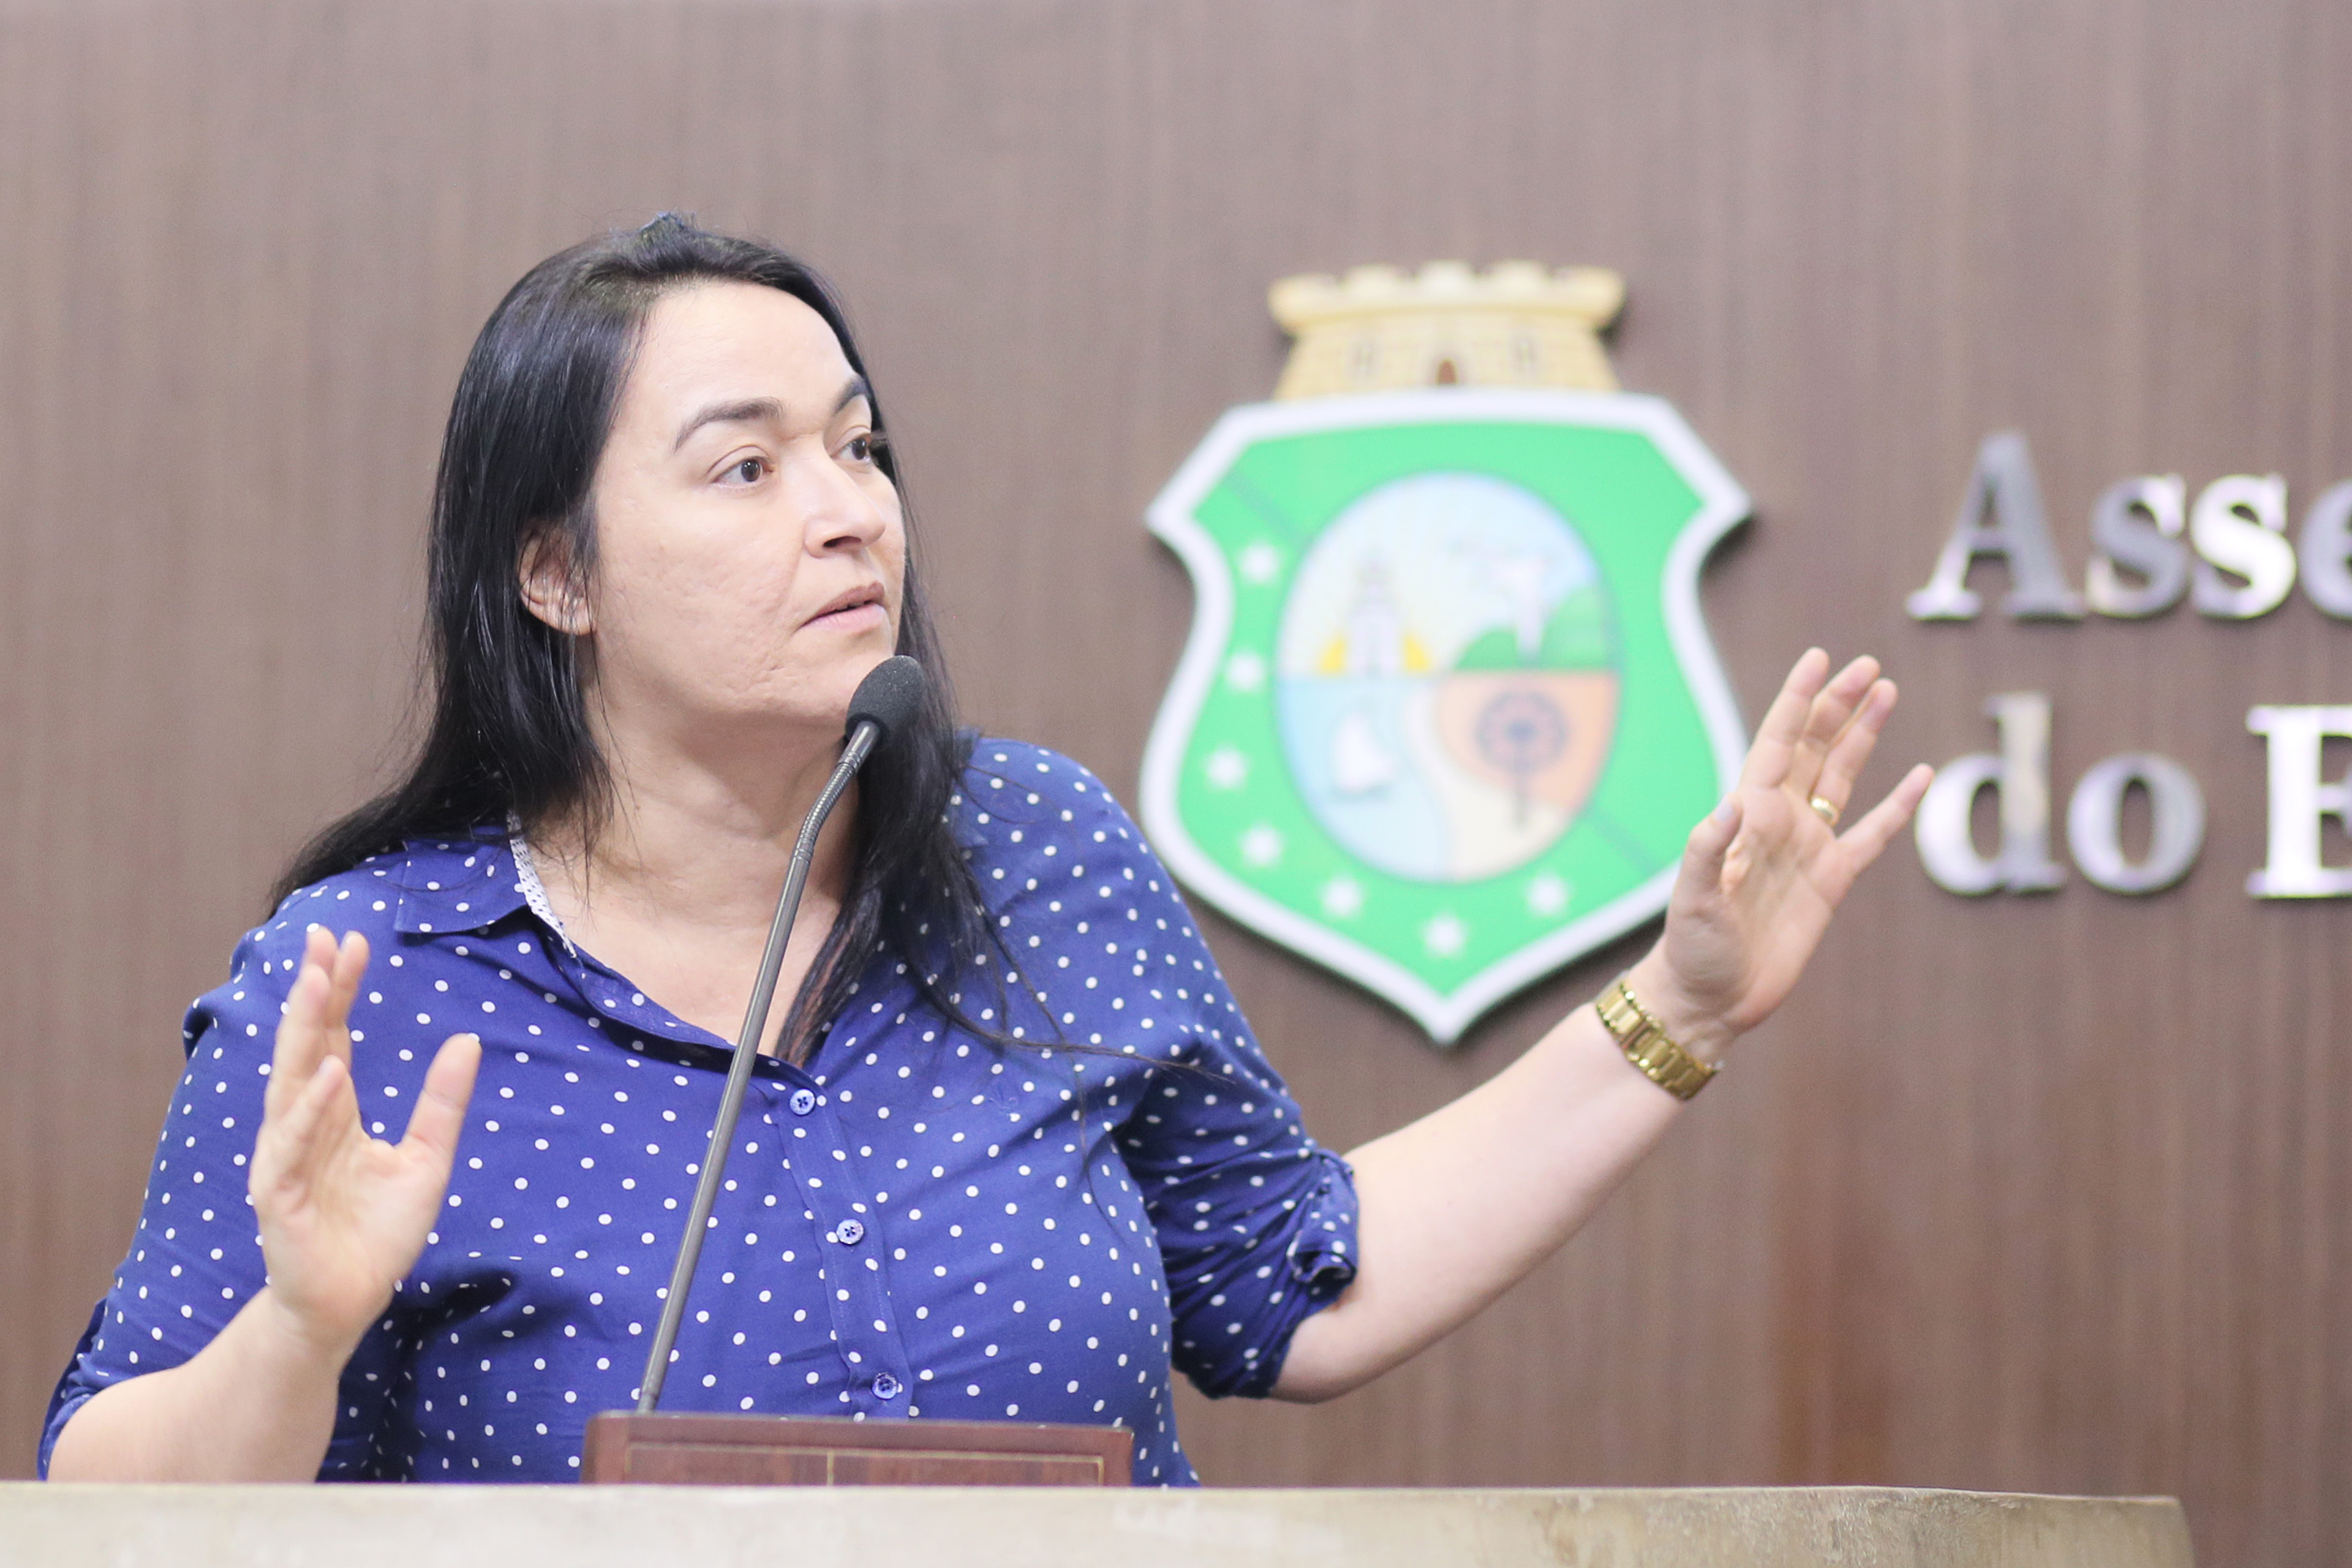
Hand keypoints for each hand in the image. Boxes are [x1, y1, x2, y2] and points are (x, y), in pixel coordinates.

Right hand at [248, 928, 480, 1358]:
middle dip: (315, 993)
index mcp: (334, 1114)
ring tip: (320, 983)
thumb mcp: (427, 1158)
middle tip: (324, 939)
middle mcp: (303, 1126)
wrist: (351, 1302)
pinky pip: (290, 1146)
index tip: (352, 942)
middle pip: (307, 1047)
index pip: (334, 1038)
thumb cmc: (379, 1233)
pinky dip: (308, 1109)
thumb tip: (466, 1040)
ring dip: (304, 1033)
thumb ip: (441, 1103)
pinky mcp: (278, 1197)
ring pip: (291, 1083)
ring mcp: (284, 1159)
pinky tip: (328, 1073)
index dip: (341, 992)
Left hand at [1628, 648, 1932, 1061]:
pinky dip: (1899, 807)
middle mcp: (1779, 821)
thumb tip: (1731, 803)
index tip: (1818, 659)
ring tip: (1886, 692)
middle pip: (1815, 748)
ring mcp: (1808, 848)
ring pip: (1843, 777)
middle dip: (1838, 705)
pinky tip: (1921, 776)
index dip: (1796, 701)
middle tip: (1868, 664)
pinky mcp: (1832, 881)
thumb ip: (1707, 850)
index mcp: (1747, 815)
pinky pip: (1873, 834)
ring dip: (1862, 736)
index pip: (1777, 743)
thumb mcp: (1693, 898)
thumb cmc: (1691, 947)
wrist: (1710, 998)